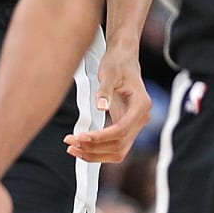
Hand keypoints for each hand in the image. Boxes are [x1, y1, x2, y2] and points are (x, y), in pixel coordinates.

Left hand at [64, 48, 151, 163]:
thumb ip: (105, 90)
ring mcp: (135, 125)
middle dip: (94, 147)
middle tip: (72, 143)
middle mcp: (141, 118)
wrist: (124, 59)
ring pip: (118, 151)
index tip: (82, 136)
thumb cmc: (118, 63)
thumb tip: (101, 106)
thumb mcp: (109, 73)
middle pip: (120, 145)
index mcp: (141, 105)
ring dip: (95, 154)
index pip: (122, 130)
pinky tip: (81, 147)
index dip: (101, 137)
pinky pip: (114, 146)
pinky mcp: (126, 128)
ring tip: (73, 148)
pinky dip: (98, 150)